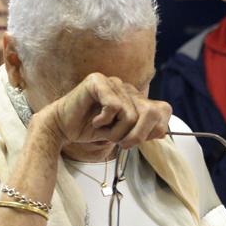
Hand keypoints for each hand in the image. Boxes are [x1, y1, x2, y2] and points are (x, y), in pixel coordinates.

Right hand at [41, 73, 170, 149]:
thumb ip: (141, 130)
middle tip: (122, 144)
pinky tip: (95, 121)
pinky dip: (105, 121)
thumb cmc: (90, 129)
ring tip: (103, 129)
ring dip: (117, 131)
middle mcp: (127, 87)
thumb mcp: (122, 133)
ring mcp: (113, 82)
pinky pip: (114, 107)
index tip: (138, 140)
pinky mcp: (98, 81)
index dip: (156, 128)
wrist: (62, 128)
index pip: (163, 110)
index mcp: (135, 98)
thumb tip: (162, 132)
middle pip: (151, 114)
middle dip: (137, 136)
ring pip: (131, 115)